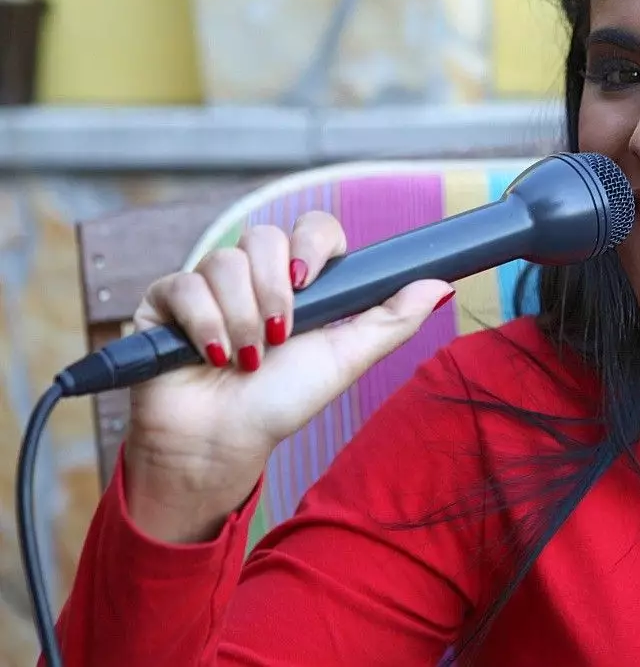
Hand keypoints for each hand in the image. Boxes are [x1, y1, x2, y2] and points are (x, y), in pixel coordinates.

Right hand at [122, 211, 453, 541]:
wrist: (222, 443)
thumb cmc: (283, 401)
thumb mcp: (346, 358)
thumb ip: (392, 319)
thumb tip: (442, 285)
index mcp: (299, 281)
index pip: (312, 228)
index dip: (312, 244)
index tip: (309, 281)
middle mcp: (252, 275)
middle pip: (264, 236)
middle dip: (274, 291)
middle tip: (279, 336)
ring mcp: (206, 285)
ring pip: (225, 263)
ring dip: (242, 320)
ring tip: (246, 360)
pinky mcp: (164, 301)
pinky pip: (185, 286)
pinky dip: (205, 325)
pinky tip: (211, 356)